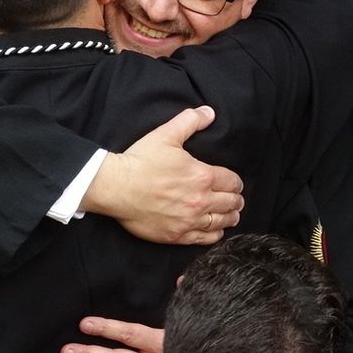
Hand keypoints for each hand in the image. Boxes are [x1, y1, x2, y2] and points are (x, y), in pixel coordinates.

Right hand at [82, 106, 244, 245]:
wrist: (116, 187)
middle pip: (231, 203)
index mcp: (202, 176)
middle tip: (236, 199)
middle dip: (236, 200)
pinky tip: (216, 230)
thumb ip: (190, 121)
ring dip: (230, 217)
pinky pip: (206, 239)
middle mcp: (200, 201)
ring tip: (231, 215)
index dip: (236, 182)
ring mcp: (189, 220)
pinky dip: (215, 234)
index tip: (235, 184)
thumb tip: (208, 112)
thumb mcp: (166, 135)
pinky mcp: (177, 235)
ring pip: (222, 222)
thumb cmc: (140, 161)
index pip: (232, 182)